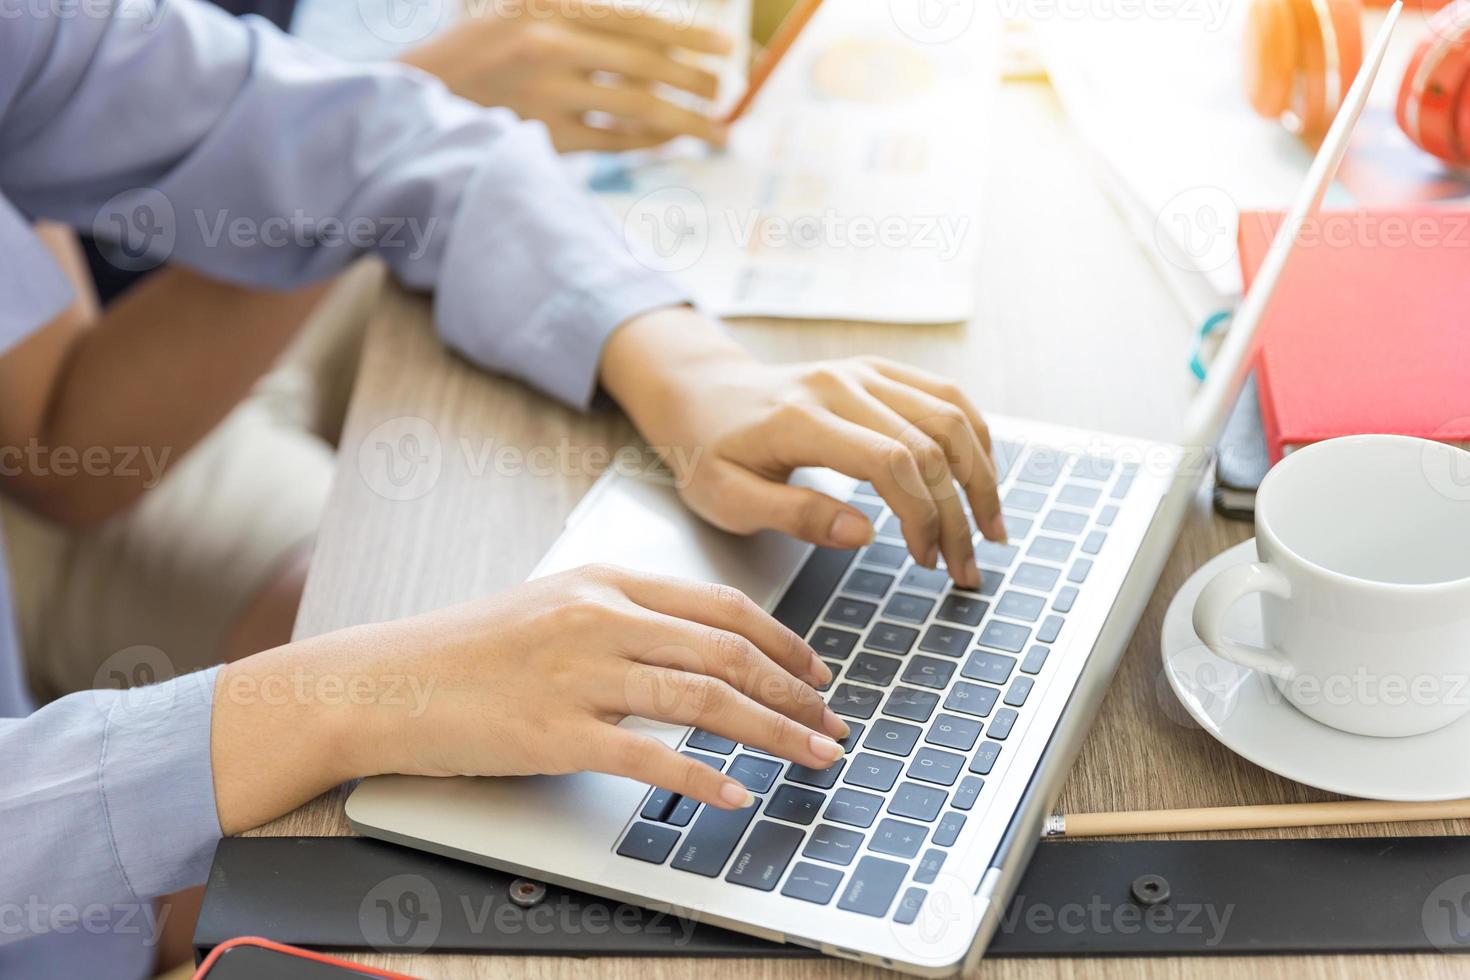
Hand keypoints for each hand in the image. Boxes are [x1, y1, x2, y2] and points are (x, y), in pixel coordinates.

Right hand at [211, 565, 848, 833]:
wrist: (385, 682)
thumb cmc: (468, 650)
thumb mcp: (553, 607)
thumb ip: (623, 617)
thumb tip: (696, 650)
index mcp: (605, 582)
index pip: (719, 608)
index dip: (782, 641)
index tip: (817, 672)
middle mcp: (600, 619)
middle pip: (727, 653)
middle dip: (795, 692)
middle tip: (832, 723)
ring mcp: (579, 675)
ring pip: (704, 700)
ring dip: (774, 732)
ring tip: (815, 756)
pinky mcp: (556, 732)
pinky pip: (650, 756)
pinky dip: (703, 777)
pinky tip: (737, 794)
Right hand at [399, 0, 732, 151]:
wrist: (415, 102)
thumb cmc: (475, 59)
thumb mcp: (517, 15)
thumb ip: (577, 21)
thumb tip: (652, 40)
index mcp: (547, 7)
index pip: (636, 20)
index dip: (687, 35)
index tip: (725, 48)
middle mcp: (548, 45)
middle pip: (645, 65)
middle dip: (695, 82)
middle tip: (725, 95)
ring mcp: (545, 95)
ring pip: (636, 108)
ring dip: (684, 120)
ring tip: (714, 130)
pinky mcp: (542, 137)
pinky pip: (612, 142)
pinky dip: (646, 143)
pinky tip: (669, 142)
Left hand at [601, 309, 1005, 589]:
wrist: (702, 395)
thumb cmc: (709, 453)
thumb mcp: (729, 499)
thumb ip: (794, 515)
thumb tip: (863, 535)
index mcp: (801, 418)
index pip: (889, 462)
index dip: (921, 516)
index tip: (927, 563)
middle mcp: (841, 384)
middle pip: (929, 443)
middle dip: (958, 512)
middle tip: (965, 568)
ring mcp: (864, 372)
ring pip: (950, 415)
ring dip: (981, 475)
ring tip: (992, 528)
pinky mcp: (878, 371)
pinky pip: (945, 396)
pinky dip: (975, 437)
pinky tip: (983, 479)